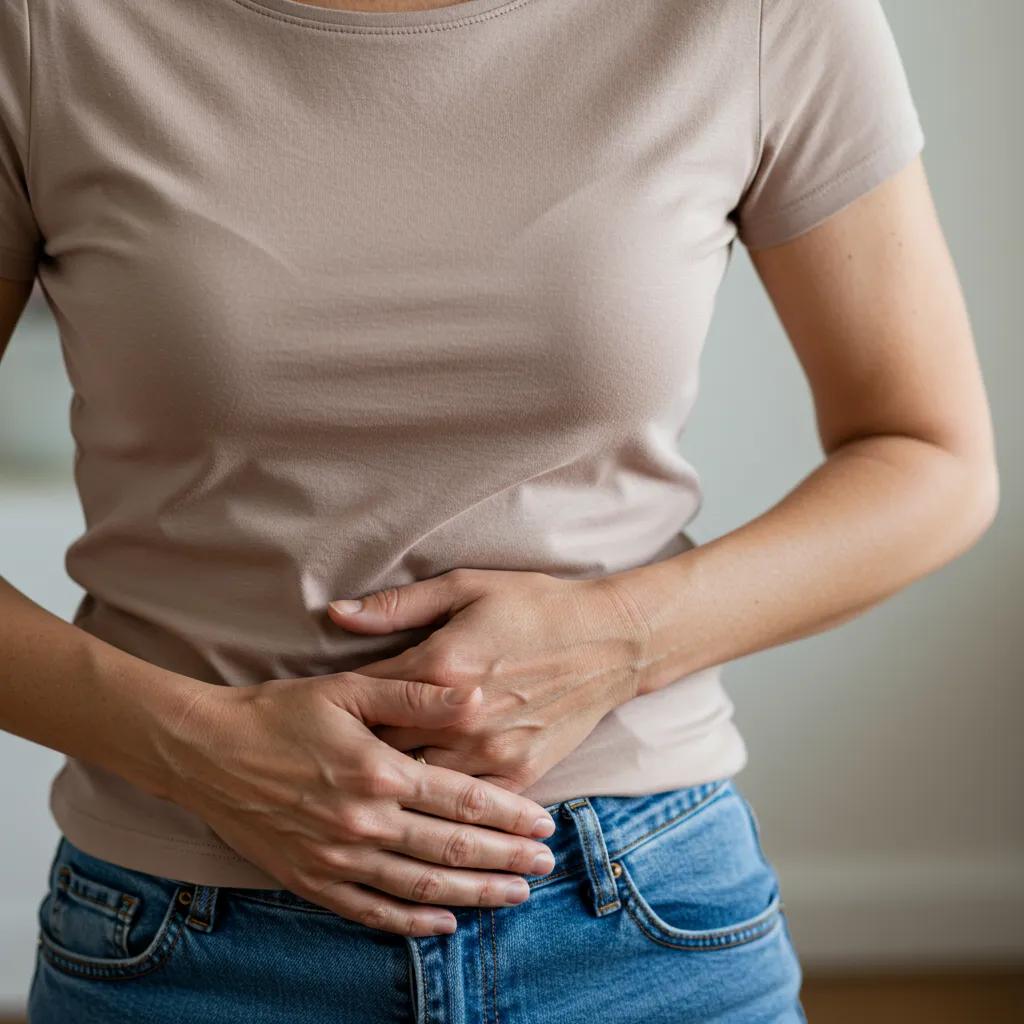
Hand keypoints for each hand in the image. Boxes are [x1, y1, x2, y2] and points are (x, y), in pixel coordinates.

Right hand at [161, 671, 558, 936]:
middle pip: (450, 850)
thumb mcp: (349, 688)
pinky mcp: (310, 880)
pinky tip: (444, 925)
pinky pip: (370, 911)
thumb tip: (474, 693)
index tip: (544, 824)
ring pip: (419, 888)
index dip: (509, 815)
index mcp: (378, 771)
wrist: (205, 751)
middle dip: (506, 859)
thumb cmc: (281, 712)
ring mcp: (335, 858)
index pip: (461, 800)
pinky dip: (411, 923)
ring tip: (514, 896)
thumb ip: (414, 694)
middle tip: (545, 866)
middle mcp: (362, 822)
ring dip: (473, 895)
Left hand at [327, 568, 648, 791]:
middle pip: (385, 752)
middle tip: (332, 766)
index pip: (367, 700)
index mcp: (441, 666)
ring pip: (421, 788)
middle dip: (357, 758)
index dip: (340, 712)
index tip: (319, 723)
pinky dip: (443, 808)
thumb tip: (336, 614)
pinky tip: (420, 813)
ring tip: (363, 795)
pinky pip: (468, 806)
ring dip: (394, 790)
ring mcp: (493, 750)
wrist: (609, 640)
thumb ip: (396, 606)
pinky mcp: (520, 772)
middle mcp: (461, 717)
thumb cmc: (533, 606)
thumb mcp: (465, 588)